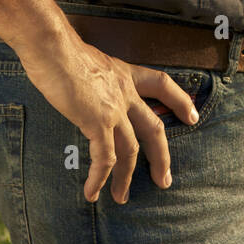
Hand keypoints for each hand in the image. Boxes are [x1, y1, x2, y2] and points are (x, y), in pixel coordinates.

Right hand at [19, 29, 199, 203]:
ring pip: (130, 150)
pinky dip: (99, 178)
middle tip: (165, 180)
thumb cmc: (59, 49)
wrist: (51, 45)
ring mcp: (114, 108)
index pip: (161, 84)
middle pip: (153, 128)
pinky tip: (92, 193)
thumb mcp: (87, 61)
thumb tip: (83, 88)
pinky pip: (105, 158)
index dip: (179, 100)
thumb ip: (94, 79)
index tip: (192, 116)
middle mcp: (125, 92)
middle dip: (161, 157)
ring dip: (126, 178)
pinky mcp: (97, 121)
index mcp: (124, 75)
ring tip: (121, 197)